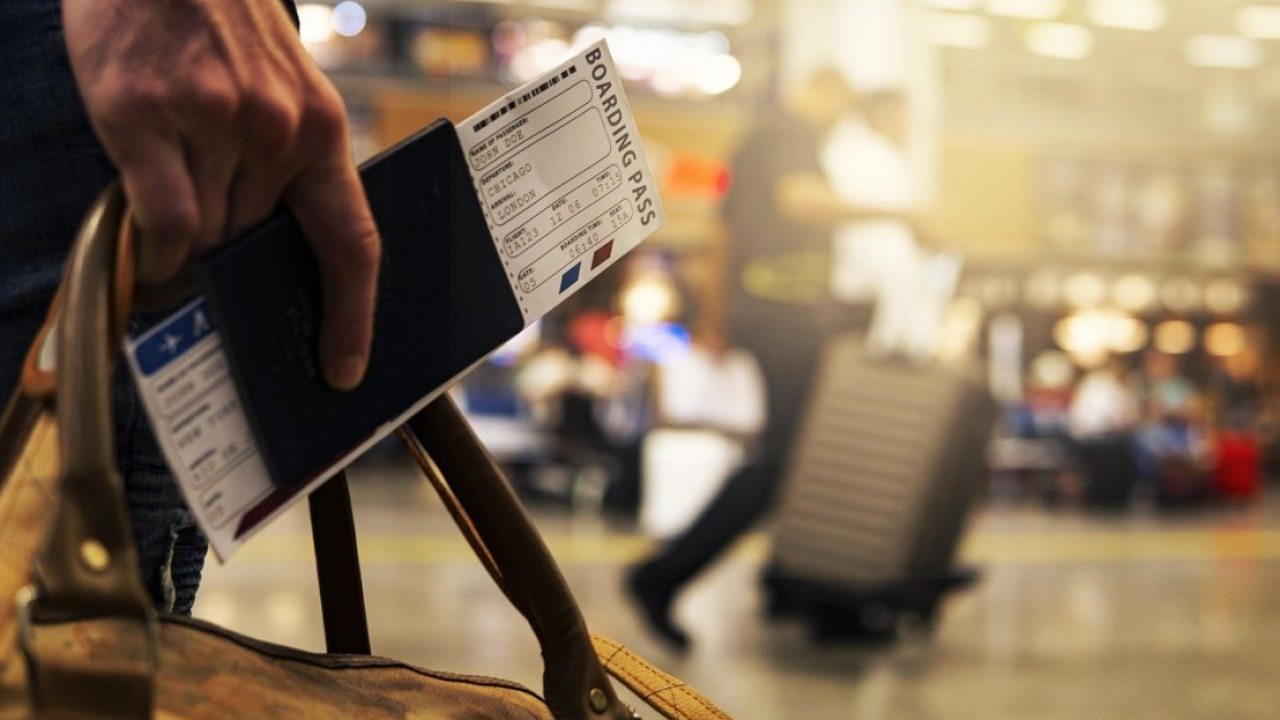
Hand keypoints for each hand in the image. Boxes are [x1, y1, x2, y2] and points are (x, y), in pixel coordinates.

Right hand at [62, 0, 379, 390]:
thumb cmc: (223, 31)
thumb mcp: (285, 93)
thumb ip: (286, 169)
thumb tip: (266, 258)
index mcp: (321, 131)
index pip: (352, 242)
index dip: (353, 316)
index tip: (344, 368)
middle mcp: (275, 132)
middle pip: (255, 248)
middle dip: (232, 263)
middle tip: (211, 257)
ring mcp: (212, 124)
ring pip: (205, 240)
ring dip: (187, 250)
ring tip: (170, 219)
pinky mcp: (144, 117)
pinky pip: (161, 222)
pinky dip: (154, 250)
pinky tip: (150, 247)